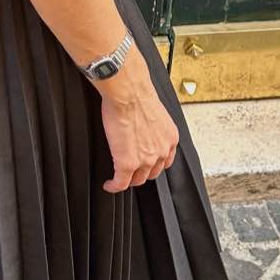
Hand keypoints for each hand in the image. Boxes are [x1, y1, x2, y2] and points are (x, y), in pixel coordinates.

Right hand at [94, 45, 179, 192]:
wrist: (128, 92)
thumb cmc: (137, 94)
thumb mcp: (155, 113)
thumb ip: (154, 126)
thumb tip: (144, 126)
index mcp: (170, 137)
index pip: (165, 160)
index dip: (154, 165)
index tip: (146, 165)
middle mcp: (161, 150)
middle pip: (152, 172)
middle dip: (141, 174)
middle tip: (131, 172)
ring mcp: (145, 160)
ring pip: (137, 179)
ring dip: (128, 180)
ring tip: (119, 179)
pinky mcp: (127, 163)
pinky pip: (120, 183)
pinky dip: (114, 186)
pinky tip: (109, 184)